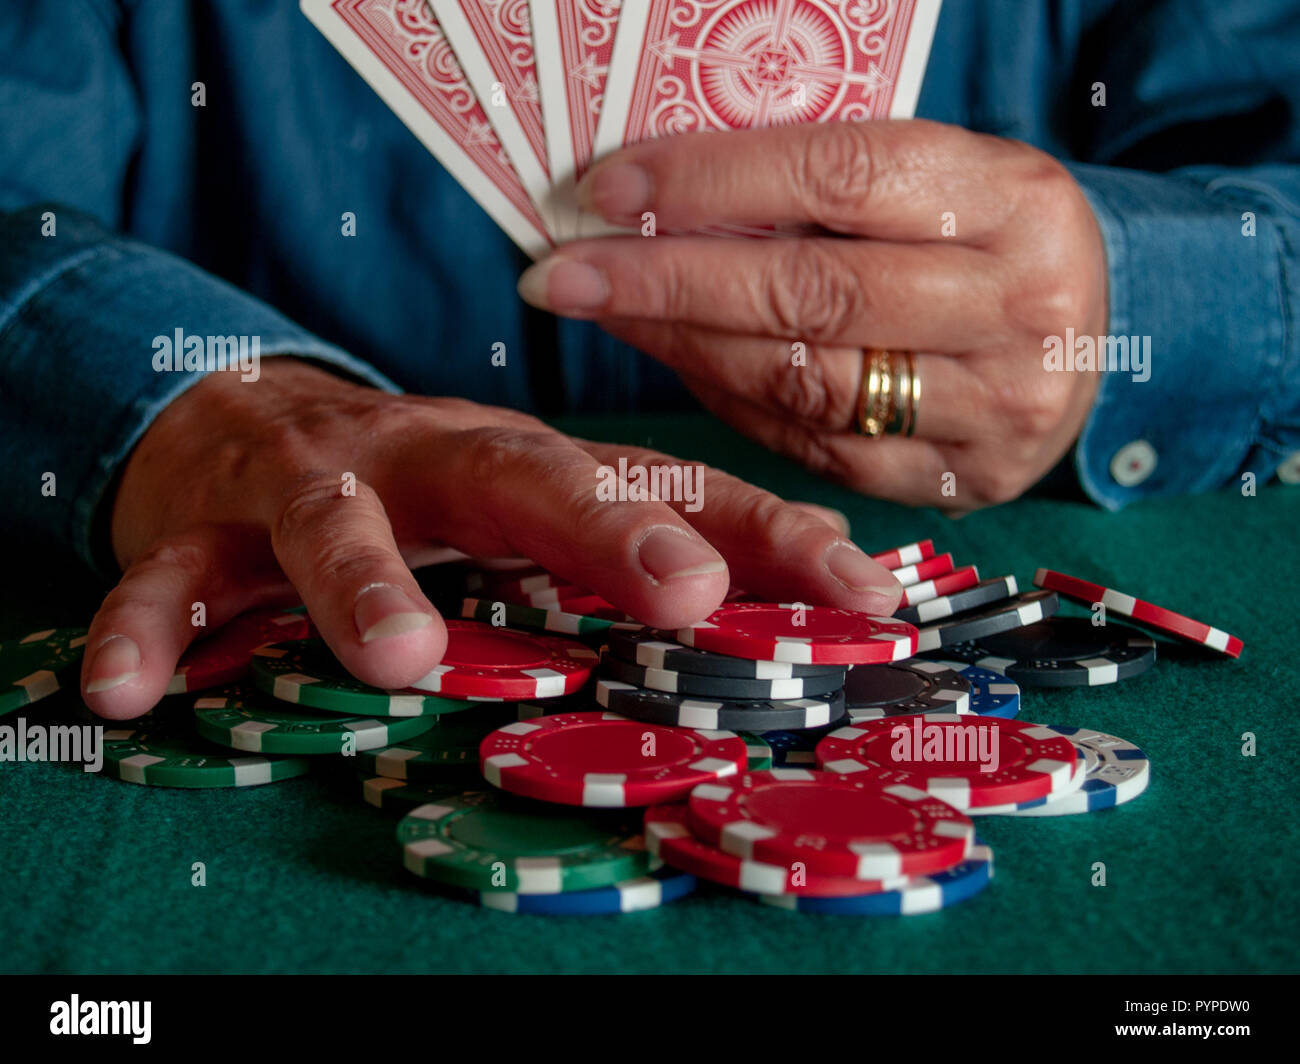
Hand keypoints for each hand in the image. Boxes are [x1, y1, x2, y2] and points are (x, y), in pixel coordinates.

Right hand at [83, 358, 901, 718]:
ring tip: (400, 660)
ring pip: (343, 519)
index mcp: (534, 467)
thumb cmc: (423, 494)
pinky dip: (152, 626)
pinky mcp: (210, 521)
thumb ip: (643, 558)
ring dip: (372, 584)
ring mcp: (323, 483)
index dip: (768, 536)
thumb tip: (815, 614)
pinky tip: (132, 688)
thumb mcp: (531, 517)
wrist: (245, 426)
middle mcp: (440, 460)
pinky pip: (176, 575)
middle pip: (527, 473)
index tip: (866, 598)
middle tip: (678, 587)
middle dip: (606, 526)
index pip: (666, 487)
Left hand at [517, 119, 1107, 509]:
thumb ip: (822, 186)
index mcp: (1012, 199)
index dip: (712, 183)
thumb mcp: (938, 179)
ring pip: (804, 382)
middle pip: (811, 294)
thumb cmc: (985, 237)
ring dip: (684, 347)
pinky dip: (732, 403)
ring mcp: (995, 408)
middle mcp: (1017, 308)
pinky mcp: (962, 477)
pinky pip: (817, 445)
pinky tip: (679, 363)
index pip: (839, 176)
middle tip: (563, 275)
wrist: (1098, 331)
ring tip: (607, 314)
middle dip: (667, 282)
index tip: (607, 191)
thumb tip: (658, 196)